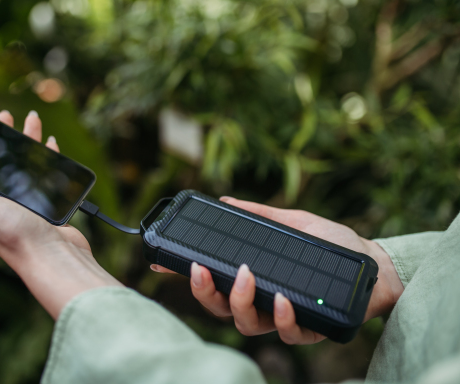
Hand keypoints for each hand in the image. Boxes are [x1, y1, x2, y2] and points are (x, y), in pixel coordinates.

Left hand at [0, 110, 121, 317]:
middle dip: (2, 137)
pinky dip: (47, 158)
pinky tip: (51, 146)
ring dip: (28, 141)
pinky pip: (43, 174)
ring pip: (24, 164)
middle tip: (5, 115)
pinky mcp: (45, 203)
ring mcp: (23, 202)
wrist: (52, 255)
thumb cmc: (12, 234)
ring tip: (33, 121)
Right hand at [151, 197, 402, 343]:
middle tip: (202, 269)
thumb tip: (227, 200)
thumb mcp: (293, 222)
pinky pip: (288, 334)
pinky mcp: (310, 328)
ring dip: (239, 303)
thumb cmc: (332, 244)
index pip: (212, 280)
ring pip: (246, 325)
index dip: (185, 274)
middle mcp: (261, 301)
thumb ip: (260, 215)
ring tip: (246, 277)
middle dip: (204, 292)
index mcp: (253, 278)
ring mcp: (283, 317)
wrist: (374, 262)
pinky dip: (281, 319)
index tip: (161, 261)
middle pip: (220, 308)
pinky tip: (281, 301)